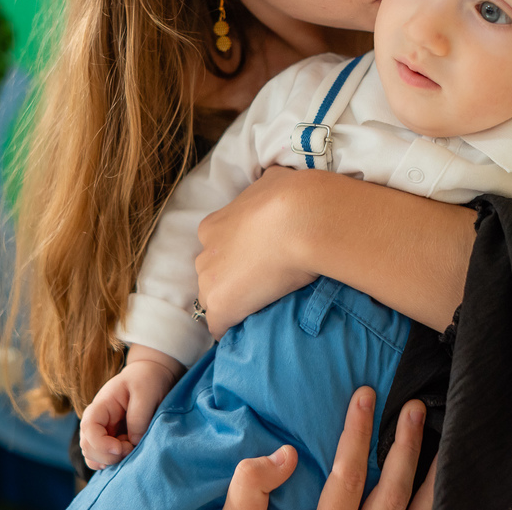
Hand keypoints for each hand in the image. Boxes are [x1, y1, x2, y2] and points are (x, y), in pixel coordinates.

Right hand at [78, 348, 181, 470]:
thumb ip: (138, 417)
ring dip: (110, 460)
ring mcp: (102, 432)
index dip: (100, 444)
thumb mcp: (145, 393)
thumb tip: (132, 442)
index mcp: (102, 406)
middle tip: (130, 449)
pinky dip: (112, 462)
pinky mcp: (111, 440)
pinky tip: (126, 456)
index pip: (88, 428)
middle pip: (87, 447)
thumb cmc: (146, 380)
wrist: (150, 375)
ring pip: (93, 456)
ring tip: (130, 450)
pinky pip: (103, 458)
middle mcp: (97, 421)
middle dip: (107, 455)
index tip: (120, 448)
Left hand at [197, 166, 472, 335]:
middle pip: (214, 274)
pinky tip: (258, 330)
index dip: (241, 257)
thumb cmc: (295, 197)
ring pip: (217, 299)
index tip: (263, 262)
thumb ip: (266, 190)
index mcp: (215, 224)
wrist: (305, 219)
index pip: (219, 248)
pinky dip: (237, 329)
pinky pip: (222, 326)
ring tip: (268, 309)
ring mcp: (210, 282)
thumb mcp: (275, 180)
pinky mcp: (220, 308)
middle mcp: (206, 252)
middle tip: (268, 284)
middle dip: (235, 280)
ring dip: (238, 304)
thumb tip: (274, 186)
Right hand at [223, 386, 435, 509]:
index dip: (357, 433)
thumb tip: (285, 454)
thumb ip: (250, 491)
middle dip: (406, 447)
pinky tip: (436, 495)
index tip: (365, 396)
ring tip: (442, 445)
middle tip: (415, 407)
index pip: (347, 477)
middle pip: (392, 495)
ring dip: (431, 481)